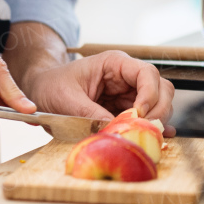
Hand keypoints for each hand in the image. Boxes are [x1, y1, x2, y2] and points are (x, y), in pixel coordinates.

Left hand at [26, 50, 175, 134]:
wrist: (42, 91)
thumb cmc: (52, 86)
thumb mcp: (66, 99)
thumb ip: (89, 113)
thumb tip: (113, 128)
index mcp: (114, 64)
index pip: (147, 73)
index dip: (150, 94)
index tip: (139, 115)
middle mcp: (126, 76)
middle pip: (160, 88)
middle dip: (158, 110)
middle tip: (145, 129)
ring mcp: (128, 93)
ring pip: (158, 103)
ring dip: (155, 120)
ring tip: (144, 136)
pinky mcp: (125, 109)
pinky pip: (146, 116)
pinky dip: (151, 127)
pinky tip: (154, 139)